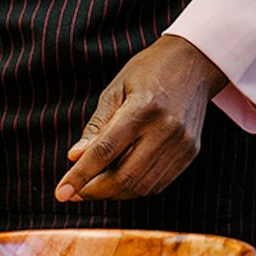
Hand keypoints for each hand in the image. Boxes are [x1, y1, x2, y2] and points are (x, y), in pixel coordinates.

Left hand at [55, 34, 225, 201]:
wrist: (195, 62)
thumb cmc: (149, 70)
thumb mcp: (116, 89)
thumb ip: (96, 125)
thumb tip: (74, 158)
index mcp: (143, 107)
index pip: (105, 151)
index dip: (80, 175)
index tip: (61, 192)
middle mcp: (166, 129)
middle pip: (124, 177)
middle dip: (94, 191)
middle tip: (75, 192)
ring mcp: (182, 143)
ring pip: (142, 187)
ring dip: (114, 193)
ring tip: (95, 186)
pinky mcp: (190, 152)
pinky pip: (158, 184)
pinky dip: (135, 189)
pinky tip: (121, 179)